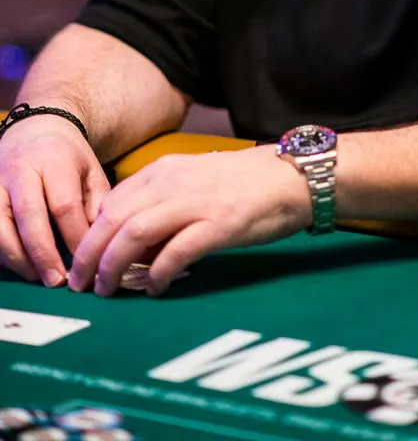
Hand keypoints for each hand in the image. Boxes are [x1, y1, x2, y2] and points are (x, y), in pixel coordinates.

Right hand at [0, 116, 109, 287]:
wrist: (35, 128)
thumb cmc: (68, 156)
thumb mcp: (91, 170)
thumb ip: (97, 202)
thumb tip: (98, 240)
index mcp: (55, 160)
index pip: (64, 204)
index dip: (74, 236)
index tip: (87, 260)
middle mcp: (21, 170)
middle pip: (29, 215)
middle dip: (43, 253)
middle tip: (57, 280)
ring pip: (0, 225)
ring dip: (18, 257)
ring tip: (38, 278)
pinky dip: (3, 252)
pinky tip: (21, 265)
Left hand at [68, 147, 311, 296]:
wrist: (291, 176)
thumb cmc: (244, 184)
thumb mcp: (194, 182)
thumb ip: (162, 202)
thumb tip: (132, 243)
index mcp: (165, 170)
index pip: (111, 202)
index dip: (91, 235)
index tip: (85, 261)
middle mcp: (174, 182)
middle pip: (114, 218)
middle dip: (90, 255)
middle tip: (82, 284)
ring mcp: (197, 202)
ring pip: (135, 232)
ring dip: (114, 265)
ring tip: (108, 290)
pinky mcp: (220, 224)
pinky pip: (176, 251)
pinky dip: (158, 273)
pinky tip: (155, 289)